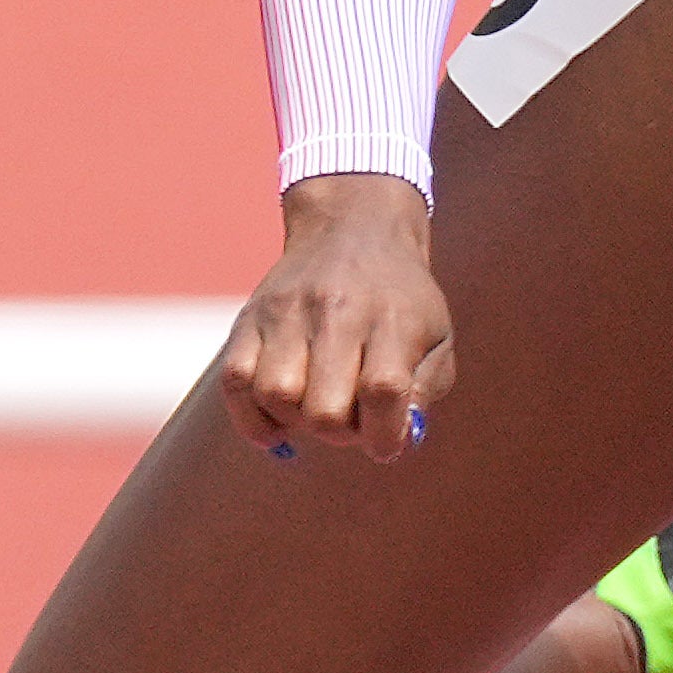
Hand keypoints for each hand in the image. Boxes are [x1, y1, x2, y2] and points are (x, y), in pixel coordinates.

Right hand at [223, 172, 454, 459]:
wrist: (353, 228)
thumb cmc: (402, 300)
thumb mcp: (437, 337)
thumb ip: (424, 390)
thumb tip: (396, 438)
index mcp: (391, 318)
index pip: (383, 391)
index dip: (385, 435)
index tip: (386, 444)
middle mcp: (336, 312)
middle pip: (324, 409)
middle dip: (340, 434)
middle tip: (352, 420)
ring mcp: (287, 313)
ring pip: (275, 396)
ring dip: (296, 422)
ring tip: (316, 408)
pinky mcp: (249, 317)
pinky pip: (235, 382)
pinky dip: (252, 417)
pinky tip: (277, 422)